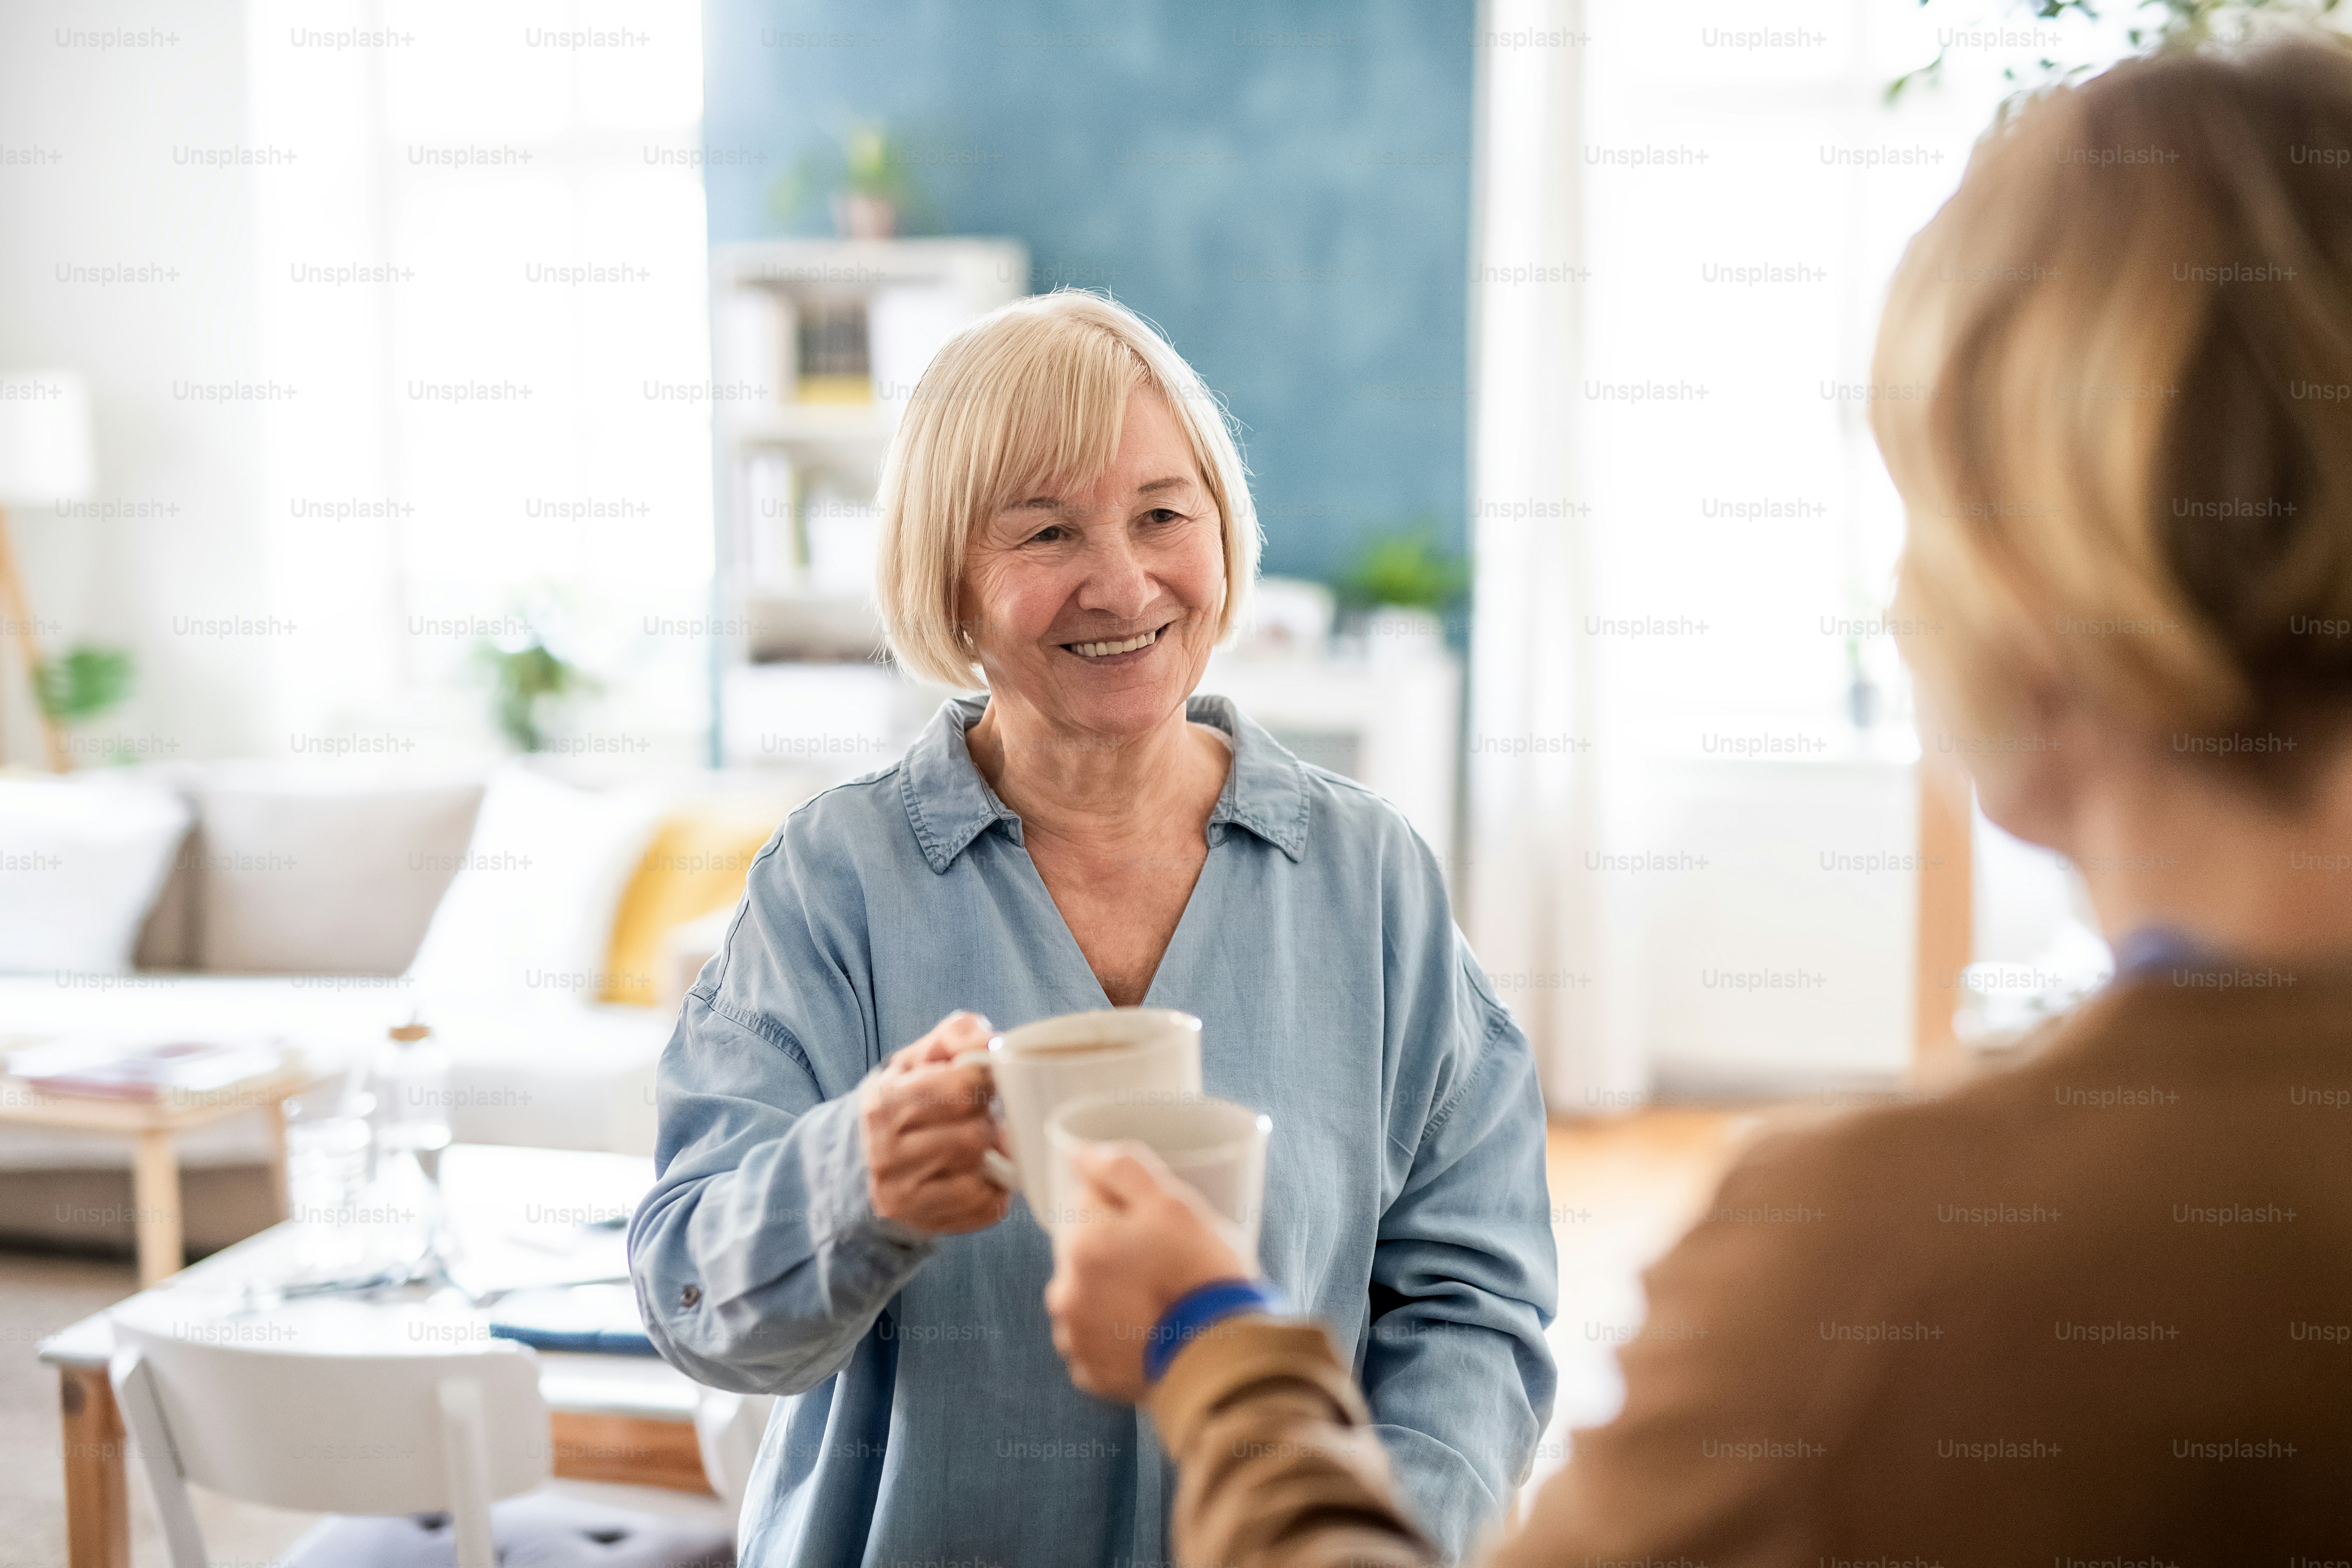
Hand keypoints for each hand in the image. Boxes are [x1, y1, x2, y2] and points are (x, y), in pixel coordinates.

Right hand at [860, 1011, 1010, 1235]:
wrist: (862, 1166)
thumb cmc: (903, 1103)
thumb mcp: (917, 1059)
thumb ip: (955, 1036)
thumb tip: (992, 1041)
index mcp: (883, 1105)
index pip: (963, 1089)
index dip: (984, 1080)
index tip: (981, 1081)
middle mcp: (887, 1154)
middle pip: (975, 1133)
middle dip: (985, 1119)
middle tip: (975, 1116)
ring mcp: (905, 1195)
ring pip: (982, 1168)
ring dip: (991, 1153)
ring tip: (976, 1143)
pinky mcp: (928, 1223)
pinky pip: (988, 1204)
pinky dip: (993, 1186)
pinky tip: (976, 1173)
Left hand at [1045, 1142, 1251, 1402]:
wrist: (1222, 1359)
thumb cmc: (1203, 1277)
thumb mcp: (1173, 1205)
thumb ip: (1123, 1169)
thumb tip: (1080, 1154)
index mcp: (1080, 1246)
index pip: (1090, 1203)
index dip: (1130, 1209)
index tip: (1161, 1229)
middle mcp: (1065, 1292)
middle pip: (1087, 1251)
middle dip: (1118, 1251)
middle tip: (1167, 1265)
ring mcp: (1075, 1337)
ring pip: (1089, 1295)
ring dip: (1113, 1293)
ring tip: (1162, 1302)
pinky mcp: (1090, 1373)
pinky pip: (1097, 1340)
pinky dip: (1117, 1334)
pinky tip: (1152, 1332)